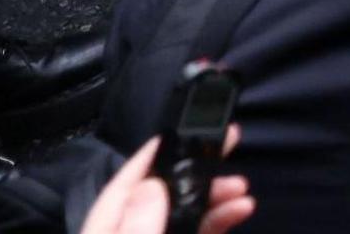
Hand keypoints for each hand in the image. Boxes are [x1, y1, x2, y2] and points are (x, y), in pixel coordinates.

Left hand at [80, 134, 253, 233]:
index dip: (153, 154)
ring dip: (214, 197)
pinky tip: (239, 211)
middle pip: (161, 195)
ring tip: (242, 187)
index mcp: (107, 230)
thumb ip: (138, 229)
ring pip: (183, 215)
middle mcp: (129, 232)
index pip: (126, 185)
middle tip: (230, 139)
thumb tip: (152, 186)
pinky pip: (195, 233)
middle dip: (196, 169)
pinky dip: (218, 221)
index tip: (184, 126)